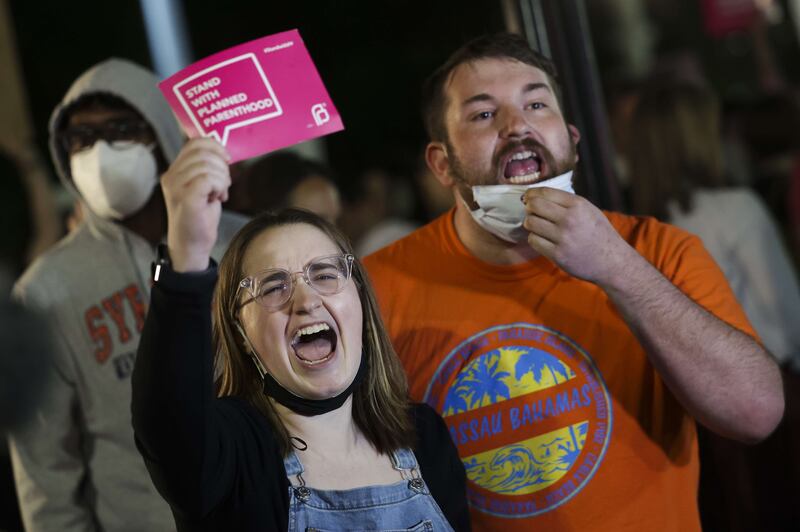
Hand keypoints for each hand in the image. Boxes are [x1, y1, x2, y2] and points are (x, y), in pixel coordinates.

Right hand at [161, 138, 230, 271]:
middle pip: (202, 153)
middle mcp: (171, 176)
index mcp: (174, 171)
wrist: (191, 245)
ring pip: (207, 166)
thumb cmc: (200, 217)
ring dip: (222, 178)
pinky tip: (218, 198)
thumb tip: (222, 154)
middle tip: (224, 184)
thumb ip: (205, 170)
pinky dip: (219, 185)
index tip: (226, 160)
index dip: (215, 146)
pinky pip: (208, 178)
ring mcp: (176, 187)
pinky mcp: (185, 197)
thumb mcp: (202, 188)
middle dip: (221, 166)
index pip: (194, 143)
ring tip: (220, 193)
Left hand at [522, 187, 633, 284]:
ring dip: (530, 224)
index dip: (531, 193)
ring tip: (539, 227)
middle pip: (534, 206)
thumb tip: (536, 196)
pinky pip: (534, 240)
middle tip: (531, 212)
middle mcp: (570, 219)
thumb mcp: (588, 210)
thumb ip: (566, 202)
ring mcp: (563, 238)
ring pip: (530, 223)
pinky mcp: (558, 254)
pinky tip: (543, 239)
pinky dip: (535, 239)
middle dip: (529, 207)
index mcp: (578, 205)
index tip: (527, 197)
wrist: (611, 261)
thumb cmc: (598, 233)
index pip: (544, 192)